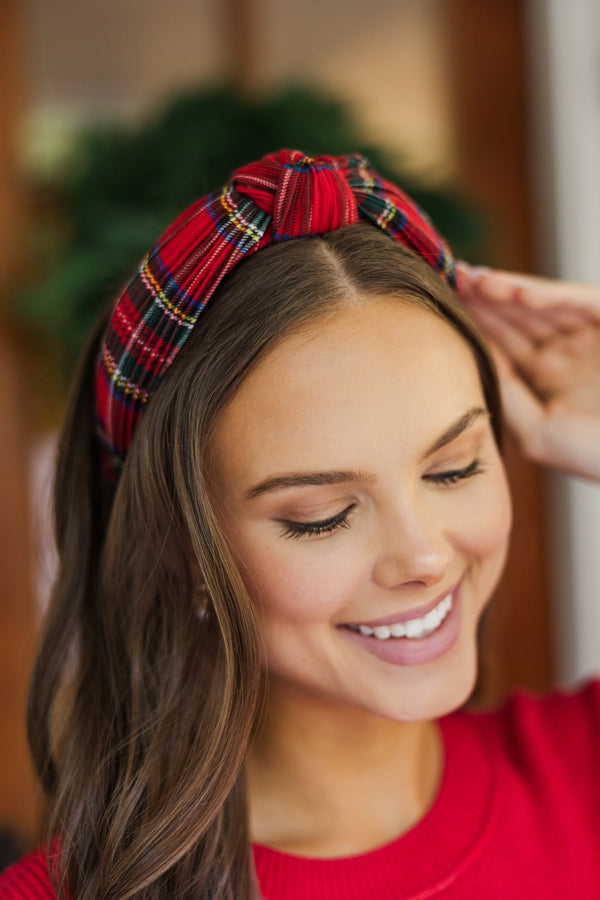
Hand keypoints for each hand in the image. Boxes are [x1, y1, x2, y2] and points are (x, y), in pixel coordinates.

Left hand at [457, 263, 599, 482]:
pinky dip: (550, 297)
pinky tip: (517, 294)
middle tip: (453, 277)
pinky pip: (580, 302)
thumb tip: (476, 359)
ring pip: (545, 304)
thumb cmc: (594, 456)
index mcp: (548, 374)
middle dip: (486, 297)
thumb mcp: (536, 432)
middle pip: (519, 315)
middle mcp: (568, 350)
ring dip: (511, 290)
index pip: (505, 340)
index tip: (442, 304)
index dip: (476, 320)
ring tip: (477, 281)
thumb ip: (507, 396)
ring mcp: (591, 335)